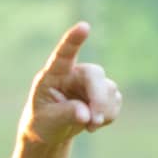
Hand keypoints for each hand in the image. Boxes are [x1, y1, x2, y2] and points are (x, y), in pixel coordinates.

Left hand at [19, 21, 121, 146]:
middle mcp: (74, 73)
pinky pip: (116, 100)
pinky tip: (94, 123)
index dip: (73, 40)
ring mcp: (90, 82)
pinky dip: (109, 115)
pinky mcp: (104, 92)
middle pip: (94, 74)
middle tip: (94, 121)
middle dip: (98, 99)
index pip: (63, 54)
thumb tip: (87, 115)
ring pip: (109, 89)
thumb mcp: (47, 121)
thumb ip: (65, 114)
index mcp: (54, 74)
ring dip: (104, 111)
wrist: (51, 131)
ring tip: (89, 126)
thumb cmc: (42, 122)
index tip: (84, 26)